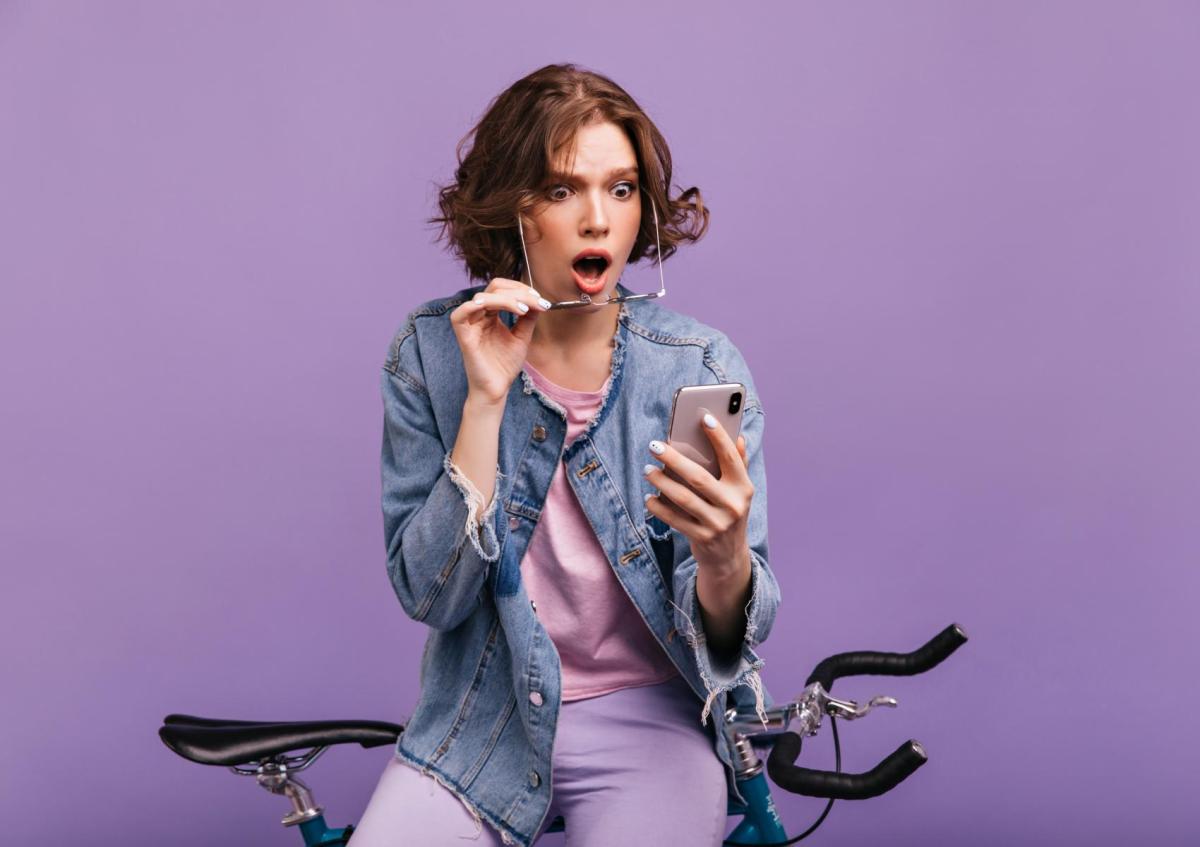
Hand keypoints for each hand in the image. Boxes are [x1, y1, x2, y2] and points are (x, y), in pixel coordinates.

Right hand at [450, 278, 551, 405]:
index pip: (503, 290)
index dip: (522, 289)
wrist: (496, 388)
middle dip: (518, 292)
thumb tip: (537, 299)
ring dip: (506, 299)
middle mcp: (479, 315)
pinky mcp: (463, 335)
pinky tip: (498, 308)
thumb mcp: (522, 336)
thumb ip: (528, 317)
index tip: (541, 300)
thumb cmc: (505, 365)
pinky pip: (461, 312)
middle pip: (494, 288)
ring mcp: (470, 324)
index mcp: (491, 314)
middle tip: (536, 302)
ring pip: (483, 297)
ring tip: (524, 309)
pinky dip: (477, 304)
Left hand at [643, 414, 753, 573]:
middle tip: (655, 445)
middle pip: (698, 478)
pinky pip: (675, 519)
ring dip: (661, 482)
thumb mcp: (739, 492)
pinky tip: (649, 497)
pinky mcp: (702, 538)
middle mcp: (733, 505)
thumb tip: (738, 436)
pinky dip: (659, 507)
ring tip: (648, 469)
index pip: (731, 458)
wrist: (729, 556)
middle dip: (674, 459)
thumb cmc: (729, 512)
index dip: (719, 437)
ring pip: (683, 498)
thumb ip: (739, 464)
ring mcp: (717, 524)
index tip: (705, 418)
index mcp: (744, 488)